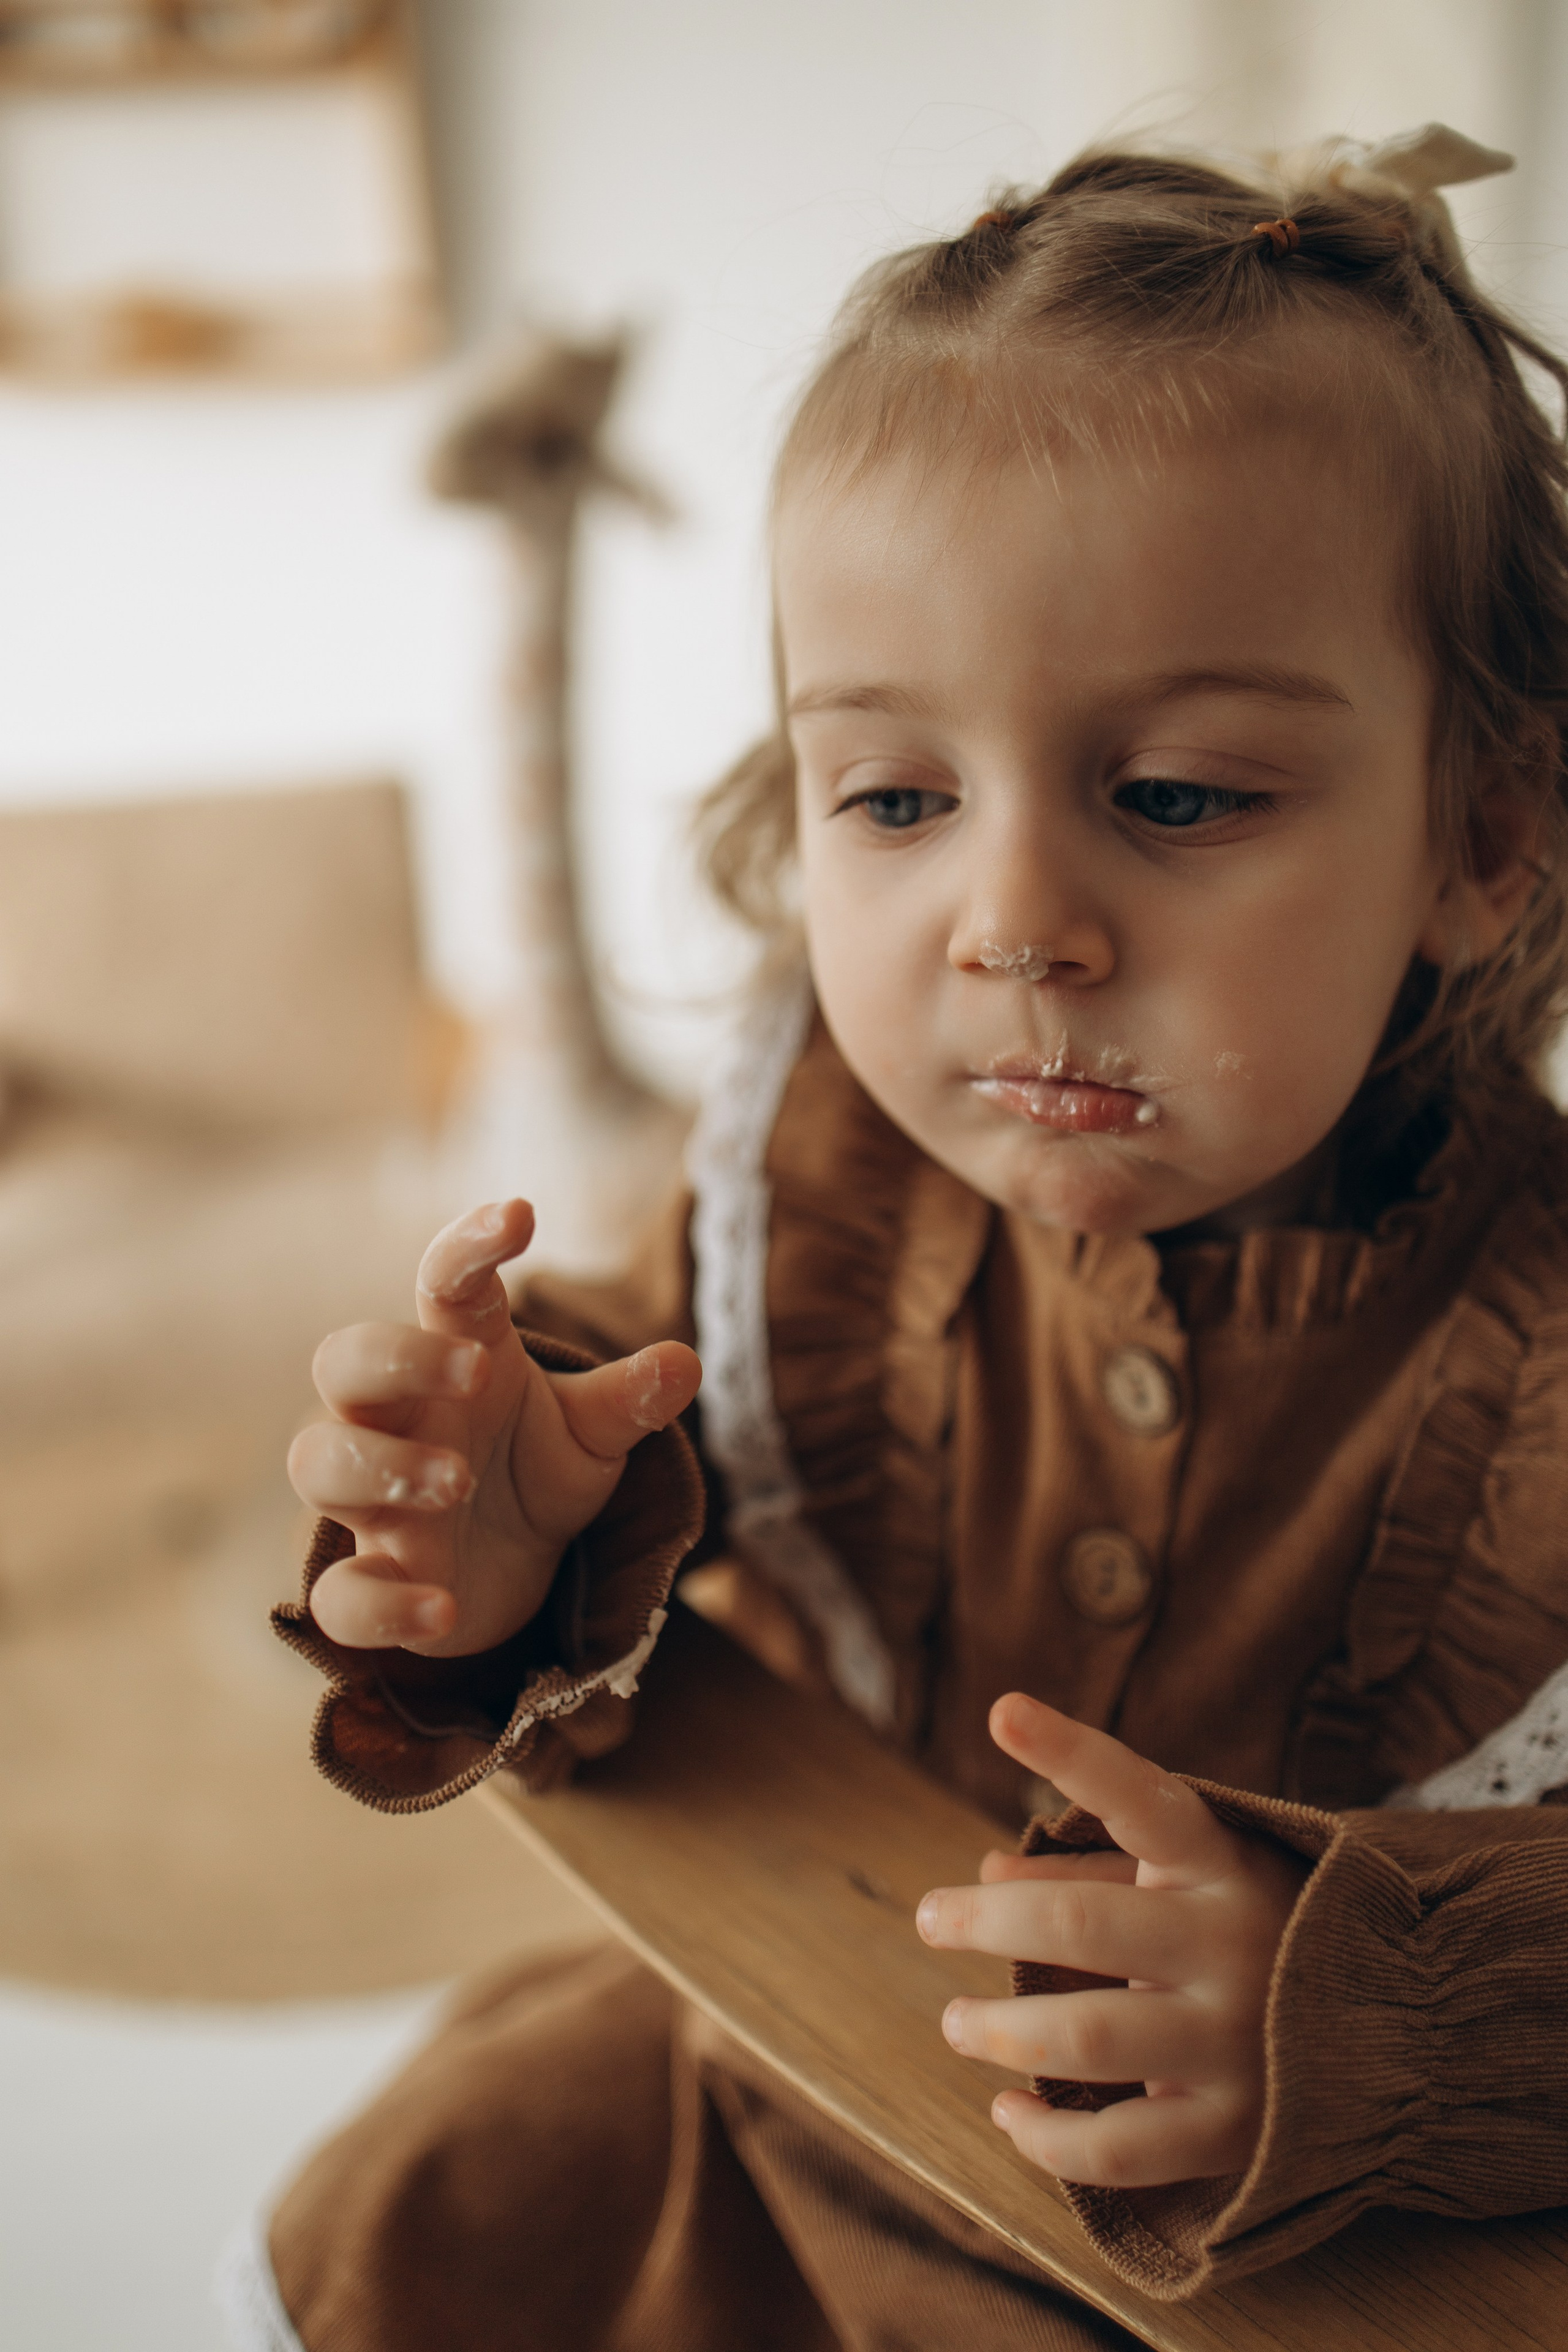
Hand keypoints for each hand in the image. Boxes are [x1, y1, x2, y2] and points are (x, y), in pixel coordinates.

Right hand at [287, 1199, 700, 1657]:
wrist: (512, 1569)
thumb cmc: (537, 1469)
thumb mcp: (593, 1434)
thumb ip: (627, 1401)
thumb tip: (686, 1363)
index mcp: (457, 1358)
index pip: (442, 1283)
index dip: (468, 1244)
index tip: (520, 1213)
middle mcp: (400, 1420)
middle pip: (344, 1362)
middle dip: (395, 1356)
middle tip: (475, 1371)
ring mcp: (375, 1501)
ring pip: (320, 1462)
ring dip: (380, 1466)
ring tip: (456, 1481)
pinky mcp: (375, 1580)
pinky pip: (342, 1594)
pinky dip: (382, 1604)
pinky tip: (442, 1610)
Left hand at [916, 1694, 1307, 2187]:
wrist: (1402, 2037)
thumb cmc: (1263, 1933)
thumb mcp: (1195, 1879)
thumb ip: (1094, 1869)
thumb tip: (982, 1872)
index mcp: (1224, 1864)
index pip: (1142, 1796)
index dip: (1071, 1752)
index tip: (1002, 1709)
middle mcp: (1234, 1945)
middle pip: (1078, 1923)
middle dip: (982, 1921)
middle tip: (929, 1920)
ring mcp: (1239, 2041)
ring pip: (1085, 2036)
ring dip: (997, 2030)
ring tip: (954, 2023)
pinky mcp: (1236, 2130)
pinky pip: (1120, 2147)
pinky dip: (1047, 2140)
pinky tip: (1009, 2115)